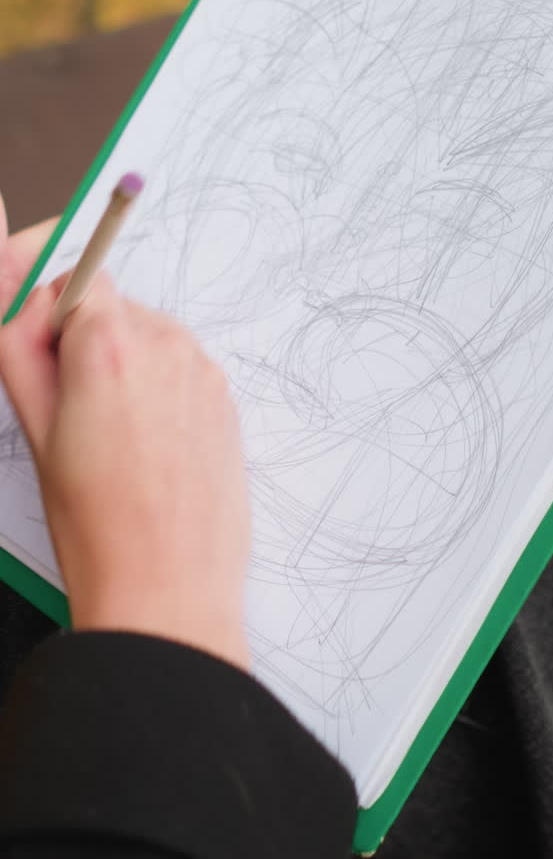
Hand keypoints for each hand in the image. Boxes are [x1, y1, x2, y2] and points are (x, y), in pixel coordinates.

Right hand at [0, 198, 250, 670]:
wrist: (170, 591)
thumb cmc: (97, 523)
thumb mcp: (35, 425)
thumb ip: (15, 336)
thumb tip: (5, 268)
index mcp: (112, 343)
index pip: (74, 272)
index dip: (47, 307)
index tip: (36, 340)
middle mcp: (167, 343)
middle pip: (110, 309)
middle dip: (82, 345)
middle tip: (69, 417)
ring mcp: (203, 371)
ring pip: (145, 340)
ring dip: (121, 370)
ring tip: (112, 444)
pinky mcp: (225, 397)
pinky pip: (178, 370)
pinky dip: (156, 393)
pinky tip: (145, 450)